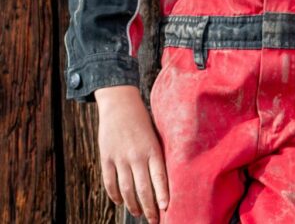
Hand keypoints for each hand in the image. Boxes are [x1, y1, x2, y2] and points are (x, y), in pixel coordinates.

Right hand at [94, 86, 168, 222]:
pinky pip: (110, 182)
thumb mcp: (156, 134)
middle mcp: (137, 155)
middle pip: (143, 188)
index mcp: (153, 149)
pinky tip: (121, 202)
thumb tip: (166, 177)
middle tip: (154, 220)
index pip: (160, 177)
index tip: (166, 208)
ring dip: (133, 204)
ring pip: (126, 189)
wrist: (120, 103)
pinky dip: (115, 195)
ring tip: (139, 214)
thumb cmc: (143, 120)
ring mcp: (120, 158)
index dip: (162, 195)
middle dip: (149, 207)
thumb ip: (158, 154)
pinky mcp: (106, 158)